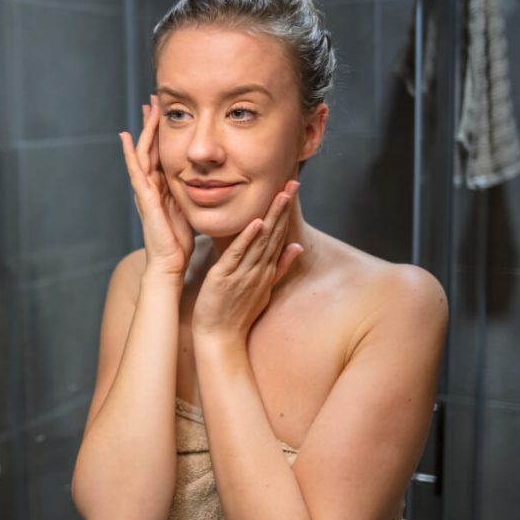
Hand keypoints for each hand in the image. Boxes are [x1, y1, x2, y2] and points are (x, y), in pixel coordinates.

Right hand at [120, 95, 193, 278]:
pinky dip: (130, 154)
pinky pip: (135, 171)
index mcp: (163, 188)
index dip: (164, 132)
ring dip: (145, 130)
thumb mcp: (191, 210)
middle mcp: (151, 186)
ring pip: (143, 153)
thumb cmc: (180, 243)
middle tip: (154, 100)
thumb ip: (195, 195)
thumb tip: (212, 183)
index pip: (163, 153)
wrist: (169, 264)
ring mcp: (145, 191)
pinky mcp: (143, 198)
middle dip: (152, 124)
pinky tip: (126, 137)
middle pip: (150, 147)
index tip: (170, 111)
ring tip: (146, 108)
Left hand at [191, 180, 303, 339]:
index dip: (286, 210)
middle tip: (293, 181)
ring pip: (260, 241)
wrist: (221, 337)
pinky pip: (237, 256)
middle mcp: (258, 269)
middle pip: (274, 233)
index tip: (292, 188)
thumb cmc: (238, 313)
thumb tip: (298, 247)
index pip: (279, 234)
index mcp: (265, 269)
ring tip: (280, 195)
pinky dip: (247, 239)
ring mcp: (244, 273)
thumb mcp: (264, 289)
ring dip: (270, 217)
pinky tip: (256, 223)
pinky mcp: (225, 278)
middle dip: (283, 207)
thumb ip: (280, 267)